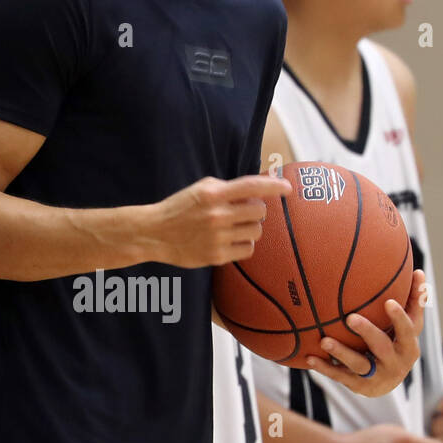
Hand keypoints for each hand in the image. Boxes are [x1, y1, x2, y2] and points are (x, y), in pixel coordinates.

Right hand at [148, 174, 291, 268]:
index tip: (288, 189)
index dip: (274, 186)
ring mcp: (217, 237)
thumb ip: (227, 188)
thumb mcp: (201, 189)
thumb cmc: (180, 208)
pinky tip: (231, 241)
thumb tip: (259, 189)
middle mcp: (217, 214)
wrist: (154, 233)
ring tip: (234, 228)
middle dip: (257, 211)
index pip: (252, 186)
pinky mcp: (216, 256)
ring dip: (250, 229)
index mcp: (214, 193)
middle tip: (245, 213)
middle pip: (260, 211)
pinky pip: (247, 249)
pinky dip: (244, 245)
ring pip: (256, 231)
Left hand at [306, 269, 426, 397]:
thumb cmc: (398, 343)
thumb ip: (413, 301)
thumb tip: (419, 272)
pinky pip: (340, 377)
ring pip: (358, 364)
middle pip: (381, 346)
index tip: (388, 302)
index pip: (407, 331)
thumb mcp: (409, 327)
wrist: (387, 383)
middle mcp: (395, 364)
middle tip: (350, 318)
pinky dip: (325, 368)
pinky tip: (310, 358)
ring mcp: (377, 377)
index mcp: (409, 346)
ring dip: (341, 352)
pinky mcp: (359, 387)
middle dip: (367, 332)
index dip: (399, 318)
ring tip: (324, 341)